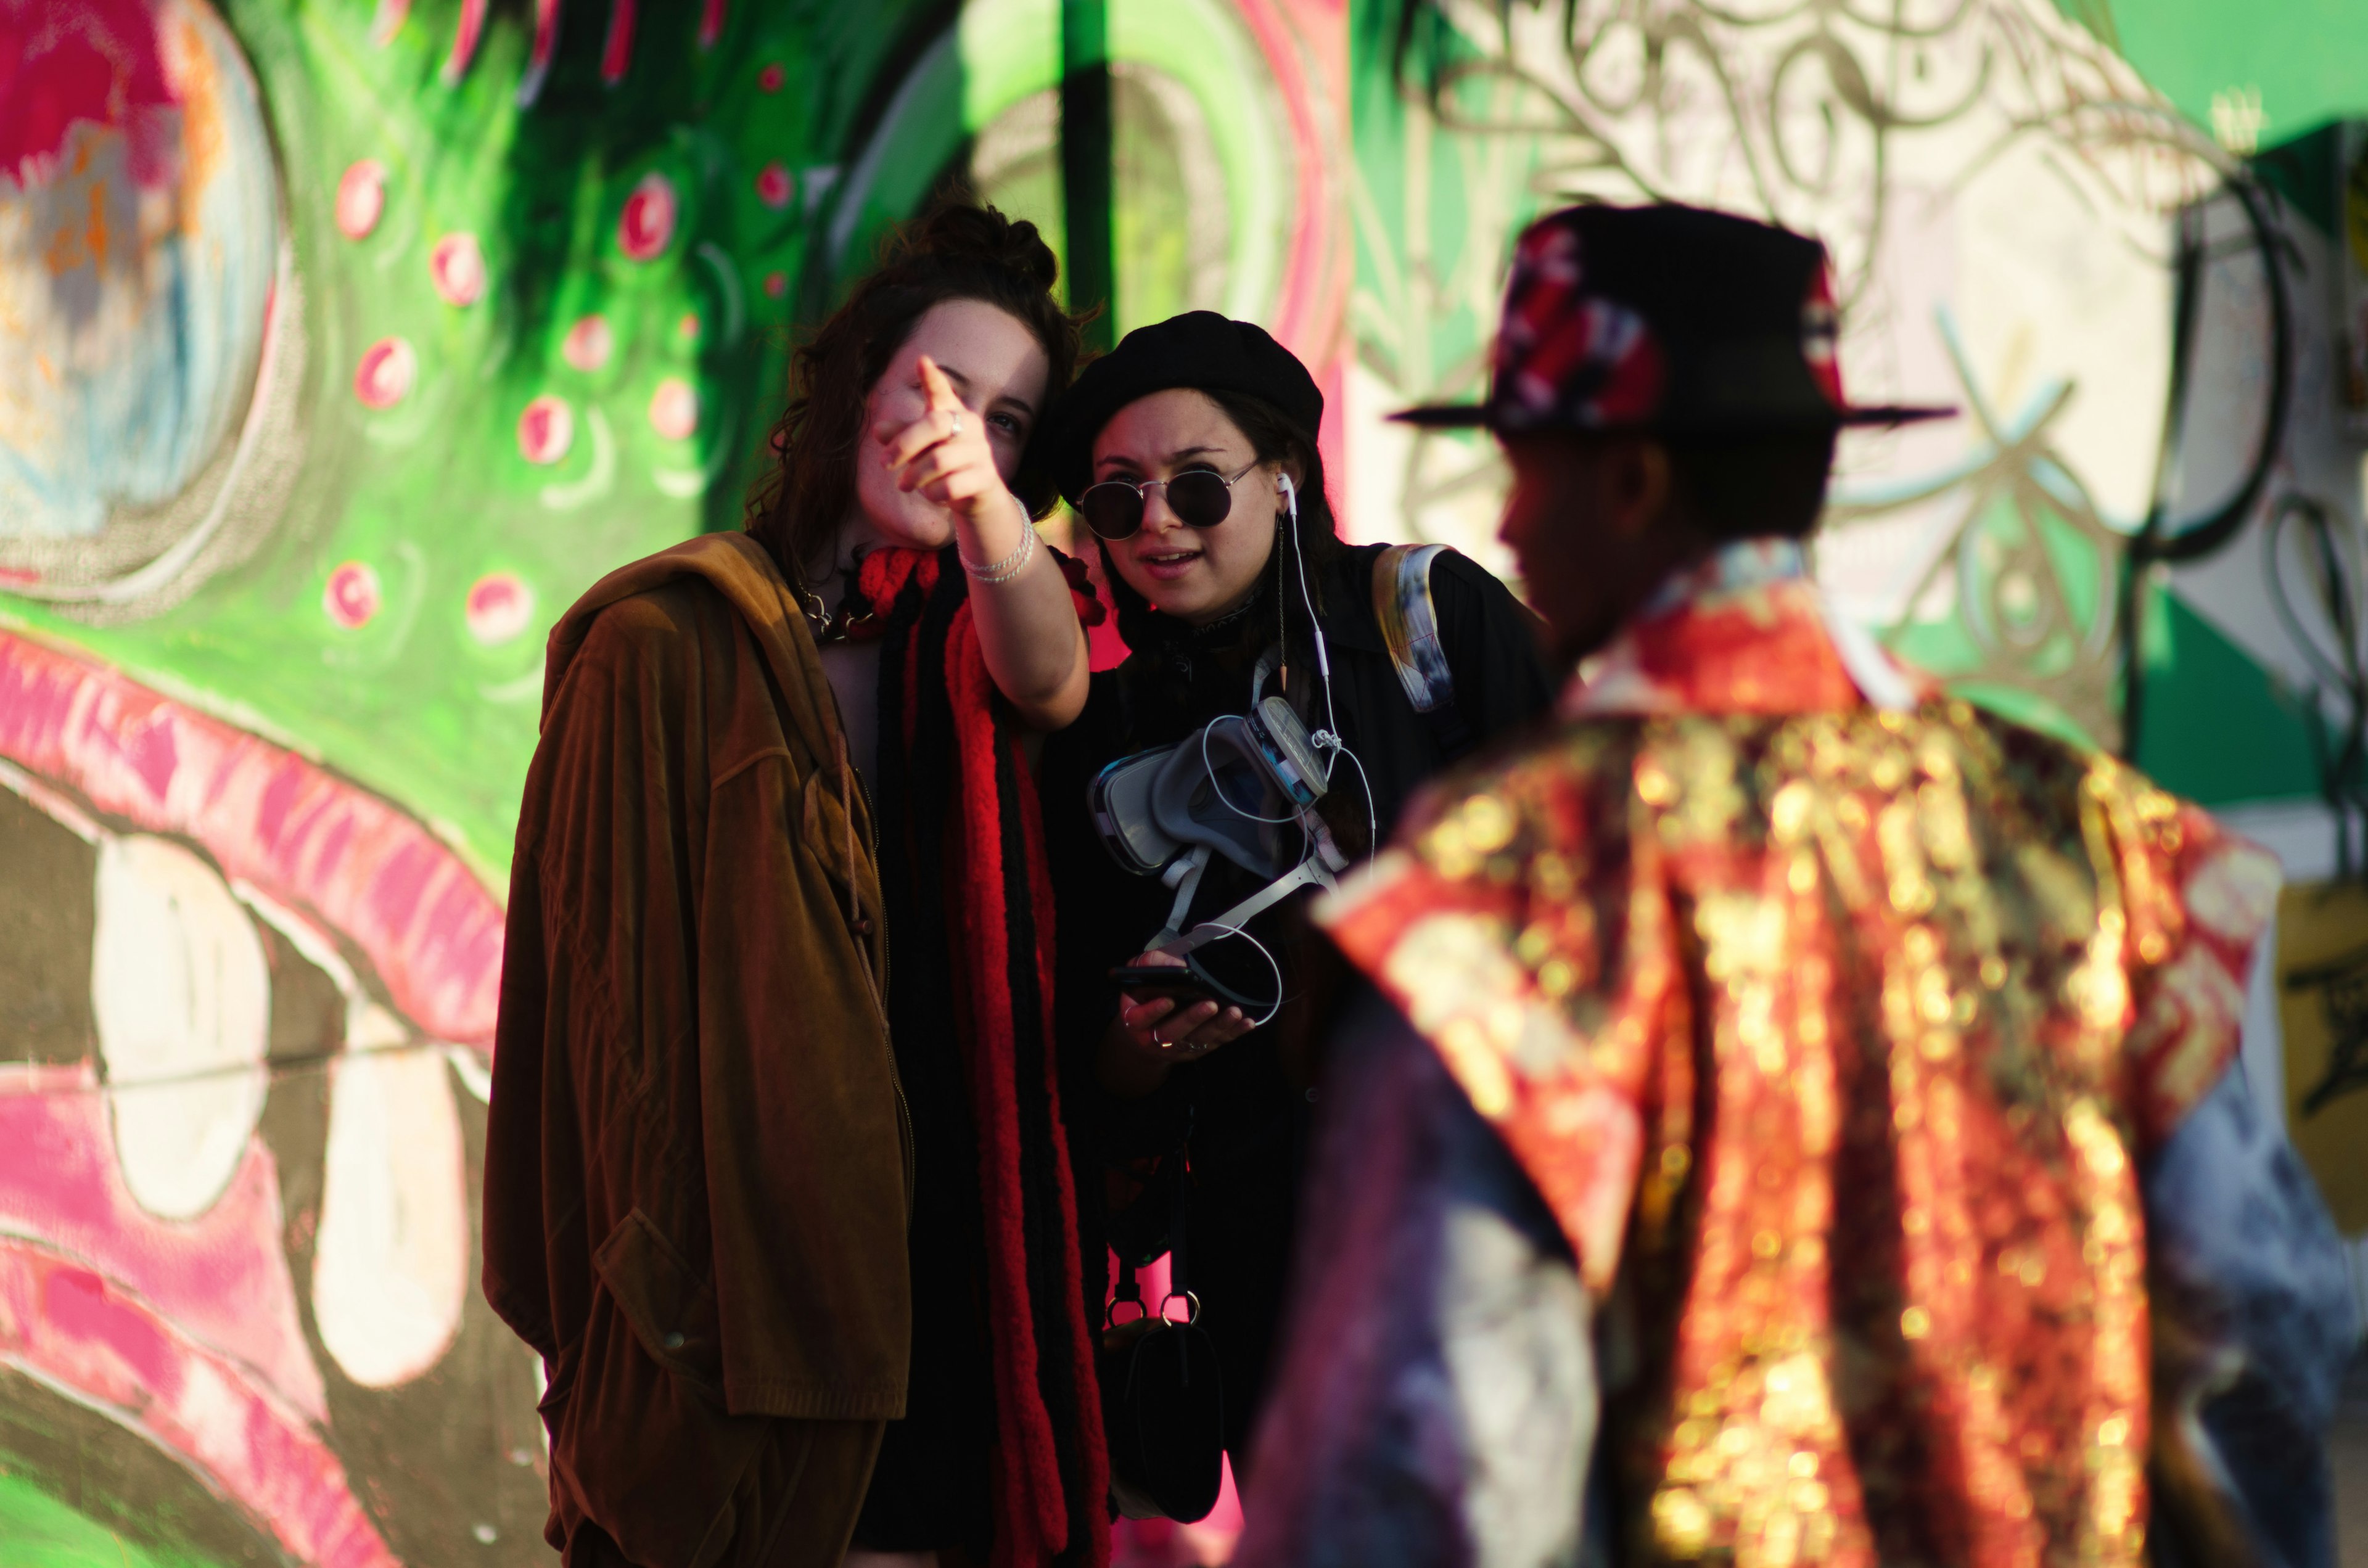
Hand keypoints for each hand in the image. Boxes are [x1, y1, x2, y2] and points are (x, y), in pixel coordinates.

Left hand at [880, 355, 1021, 530]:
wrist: (977, 495)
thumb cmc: (942, 464)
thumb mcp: (919, 448)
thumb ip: (901, 436)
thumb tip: (879, 430)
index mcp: (952, 413)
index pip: (941, 392)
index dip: (932, 378)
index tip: (921, 361)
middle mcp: (971, 426)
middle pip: (933, 425)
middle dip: (904, 445)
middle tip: (885, 464)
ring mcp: (981, 451)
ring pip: (939, 460)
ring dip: (914, 476)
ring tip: (904, 485)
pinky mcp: (986, 477)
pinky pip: (949, 486)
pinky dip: (932, 494)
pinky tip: (930, 495)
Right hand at [1113, 953, 1254, 1062]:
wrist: (1146, 1033)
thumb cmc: (1145, 998)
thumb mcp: (1141, 977)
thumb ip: (1152, 965)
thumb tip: (1178, 964)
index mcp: (1135, 1020)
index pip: (1140, 1018)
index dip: (1153, 1011)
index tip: (1169, 1000)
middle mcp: (1154, 1038)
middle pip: (1173, 1032)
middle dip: (1193, 1019)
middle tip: (1211, 1004)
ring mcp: (1177, 1048)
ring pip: (1197, 1040)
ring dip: (1218, 1026)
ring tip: (1234, 1012)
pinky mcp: (1196, 1051)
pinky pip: (1215, 1043)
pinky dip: (1232, 1033)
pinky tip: (1247, 1023)